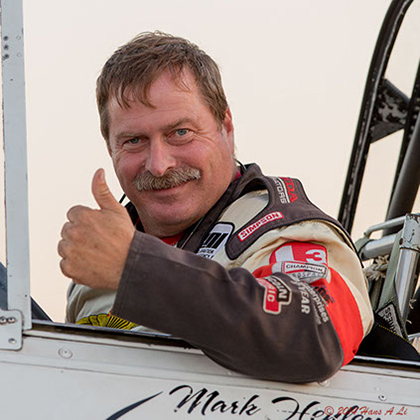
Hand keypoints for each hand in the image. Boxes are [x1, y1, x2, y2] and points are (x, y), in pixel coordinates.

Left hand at [58, 169, 134, 289]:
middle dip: (80, 234)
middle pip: (67, 230)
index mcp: (82, 216)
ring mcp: (70, 252)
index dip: (87, 220)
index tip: (98, 228)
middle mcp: (73, 233)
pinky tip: (91, 263)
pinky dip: (75, 265)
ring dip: (75, 249)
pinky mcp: (69, 268)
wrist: (131, 265)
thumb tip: (98, 173)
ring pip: (65, 247)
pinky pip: (65, 264)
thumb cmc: (125, 238)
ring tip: (95, 252)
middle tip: (98, 241)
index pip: (73, 214)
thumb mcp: (116, 210)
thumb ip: (102, 191)